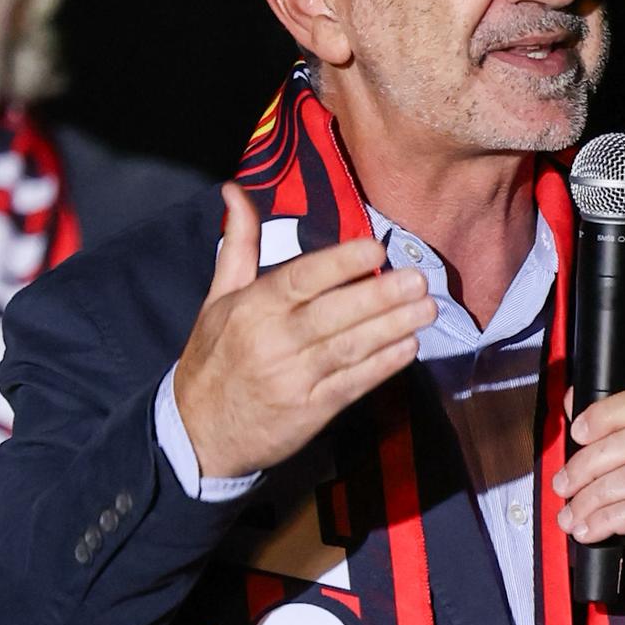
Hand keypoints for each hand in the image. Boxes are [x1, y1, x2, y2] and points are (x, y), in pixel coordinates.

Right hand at [168, 185, 435, 480]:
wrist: (197, 434)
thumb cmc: (212, 359)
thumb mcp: (217, 298)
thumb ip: (238, 244)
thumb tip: (235, 190)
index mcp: (252, 308)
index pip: (301, 279)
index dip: (340, 264)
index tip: (376, 249)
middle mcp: (273, 341)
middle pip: (333, 313)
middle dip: (380, 296)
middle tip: (419, 279)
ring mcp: (293, 379)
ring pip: (349, 348)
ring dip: (392, 327)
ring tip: (427, 309)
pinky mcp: (310, 412)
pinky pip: (352, 384)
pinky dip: (382, 366)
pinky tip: (408, 348)